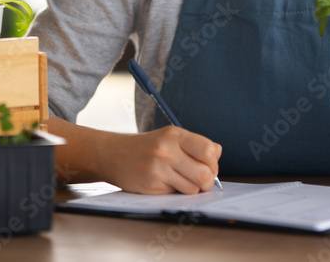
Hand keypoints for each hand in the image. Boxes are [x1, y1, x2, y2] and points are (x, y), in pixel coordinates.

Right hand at [96, 126, 221, 194]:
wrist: (112, 154)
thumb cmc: (147, 147)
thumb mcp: (169, 137)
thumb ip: (194, 146)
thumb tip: (216, 160)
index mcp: (175, 134)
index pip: (209, 150)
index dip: (213, 162)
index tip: (207, 165)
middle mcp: (167, 150)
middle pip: (205, 174)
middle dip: (207, 181)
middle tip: (200, 180)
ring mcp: (158, 168)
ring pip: (193, 188)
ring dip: (192, 189)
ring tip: (180, 181)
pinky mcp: (151, 185)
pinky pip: (176, 195)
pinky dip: (175, 192)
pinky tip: (165, 183)